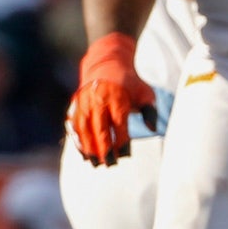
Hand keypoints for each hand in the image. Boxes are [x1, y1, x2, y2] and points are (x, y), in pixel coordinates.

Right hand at [67, 33, 156, 165]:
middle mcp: (98, 99)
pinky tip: (84, 154)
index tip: (125, 155)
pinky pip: (74, 125)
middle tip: (110, 164)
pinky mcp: (75, 104)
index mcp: (117, 97)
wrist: (107, 64)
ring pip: (84, 129)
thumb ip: (150, 111)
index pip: (119, 124)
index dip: (121, 141)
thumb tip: (153, 128)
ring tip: (95, 163)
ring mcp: (84, 102)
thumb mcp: (145, 93)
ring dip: (88, 148)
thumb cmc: (130, 84)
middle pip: (99, 128)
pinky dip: (77, 141)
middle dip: (104, 148)